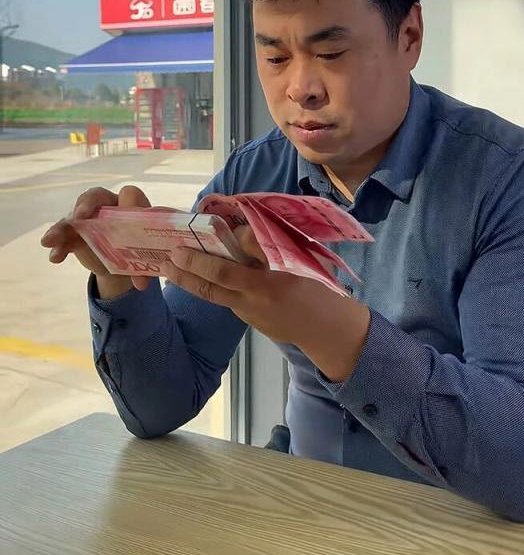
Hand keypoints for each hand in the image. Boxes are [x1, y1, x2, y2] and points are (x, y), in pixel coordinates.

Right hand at [40, 185, 152, 291]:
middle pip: (95, 197)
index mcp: (131, 206)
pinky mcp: (75, 234)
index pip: (129, 195)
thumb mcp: (145, 260)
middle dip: (86, 204)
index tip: (120, 211)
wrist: (123, 265)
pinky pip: (63, 236)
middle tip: (78, 217)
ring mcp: (88, 219)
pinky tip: (55, 258)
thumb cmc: (140, 252)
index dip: (126, 201)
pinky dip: (57, 246)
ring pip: (72, 217)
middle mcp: (108, 207)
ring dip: (61, 228)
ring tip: (49, 241)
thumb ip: (144, 269)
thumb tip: (141, 284)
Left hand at [162, 225, 370, 381]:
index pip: (248, 250)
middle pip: (219, 277)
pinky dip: (204, 286)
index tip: (210, 225)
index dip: (227, 239)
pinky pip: (222, 299)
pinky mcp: (245, 318)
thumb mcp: (304, 260)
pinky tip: (189, 276)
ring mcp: (250, 309)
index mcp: (278, 274)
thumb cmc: (317, 286)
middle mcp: (260, 292)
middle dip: (193, 263)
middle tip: (172, 251)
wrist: (325, 329)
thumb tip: (242, 228)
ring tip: (167, 267)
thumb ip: (275, 244)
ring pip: (212, 292)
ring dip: (187, 279)